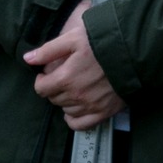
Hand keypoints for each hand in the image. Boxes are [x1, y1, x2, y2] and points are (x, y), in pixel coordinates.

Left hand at [24, 0, 125, 130]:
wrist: (135, 52)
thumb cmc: (103, 41)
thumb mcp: (74, 38)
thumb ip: (49, 50)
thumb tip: (27, 59)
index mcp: (65, 78)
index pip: (41, 88)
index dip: (41, 80)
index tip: (47, 73)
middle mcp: (75, 96)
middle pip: (53, 99)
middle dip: (54, 88)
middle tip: (63, 77)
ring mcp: (89, 106)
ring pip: (65, 110)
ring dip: (65, 100)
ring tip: (74, 87)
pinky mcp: (103, 113)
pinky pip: (79, 125)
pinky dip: (74, 118)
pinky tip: (77, 107)